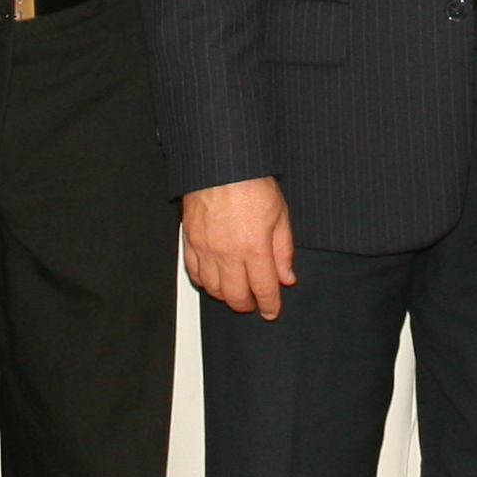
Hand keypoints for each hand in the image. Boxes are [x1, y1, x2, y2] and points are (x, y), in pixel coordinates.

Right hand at [182, 177, 295, 317]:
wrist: (221, 164)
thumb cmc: (252, 183)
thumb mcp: (280, 215)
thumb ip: (283, 250)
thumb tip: (286, 278)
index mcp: (255, 248)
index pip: (263, 289)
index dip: (269, 305)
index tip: (271, 311)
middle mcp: (228, 254)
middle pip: (235, 296)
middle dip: (247, 305)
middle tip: (254, 303)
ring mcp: (206, 249)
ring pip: (213, 289)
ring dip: (226, 296)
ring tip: (235, 292)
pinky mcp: (190, 242)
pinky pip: (194, 273)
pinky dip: (205, 283)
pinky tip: (213, 280)